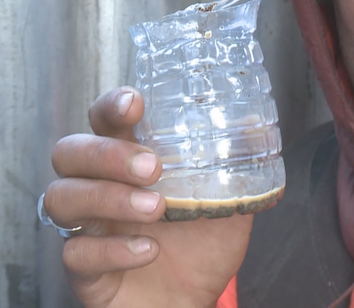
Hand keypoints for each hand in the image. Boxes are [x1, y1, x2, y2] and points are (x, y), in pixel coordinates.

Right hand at [44, 87, 251, 307]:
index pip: (103, 121)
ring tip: (157, 209)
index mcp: (128, 162)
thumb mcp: (227, 200)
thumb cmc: (201, 245)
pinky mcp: (84, 269)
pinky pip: (76, 253)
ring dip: (109, 198)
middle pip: (70, 152)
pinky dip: (114, 250)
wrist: (193, 301)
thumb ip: (236, 164)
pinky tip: (149, 250)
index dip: (110, 106)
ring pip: (63, 198)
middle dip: (107, 153)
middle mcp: (98, 187)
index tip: (134, 103)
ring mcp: (86, 227)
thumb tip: (253, 122)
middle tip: (152, 168)